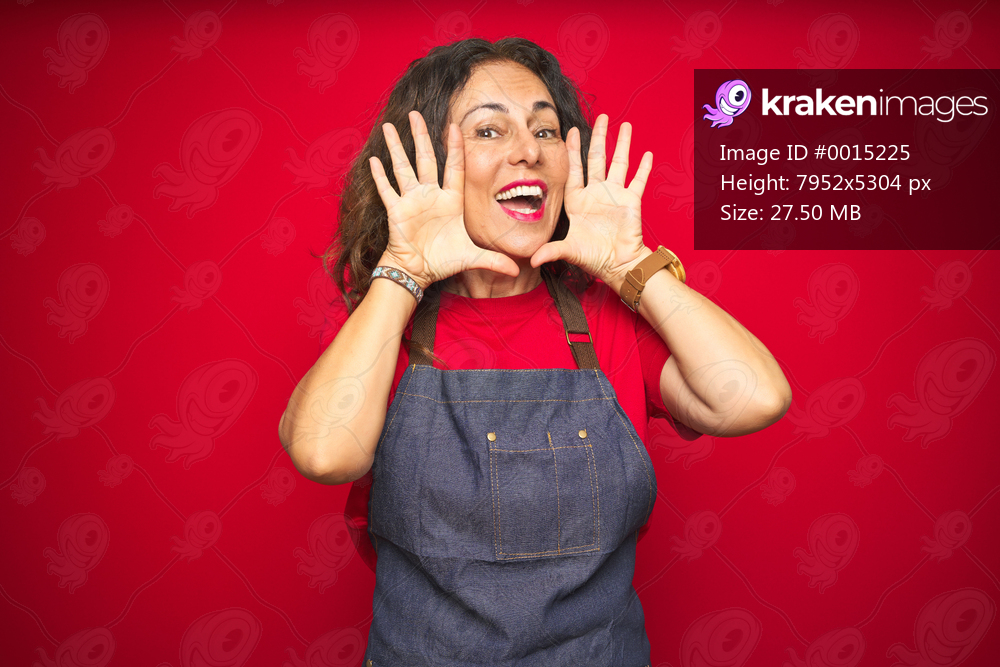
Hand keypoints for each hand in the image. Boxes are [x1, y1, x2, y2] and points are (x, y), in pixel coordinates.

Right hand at [369, 111, 518, 287]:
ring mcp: (411, 201)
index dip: (455, 148)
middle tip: (415, 114)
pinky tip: (374, 159)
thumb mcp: (472, 257)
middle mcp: (430, 195)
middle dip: (420, 136)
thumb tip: (518, 271)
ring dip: (396, 148)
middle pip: (425, 159)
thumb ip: (494, 261)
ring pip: (403, 168)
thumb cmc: (443, 261)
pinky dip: (380, 176)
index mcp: (450, 200)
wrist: (419, 272)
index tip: (454, 126)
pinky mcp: (396, 211)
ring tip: (389, 127)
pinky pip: (387, 190)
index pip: (454, 167)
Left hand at [529, 114, 653, 289]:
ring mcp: (614, 195)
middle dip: (599, 138)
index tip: (570, 132)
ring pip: (619, 163)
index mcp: (578, 200)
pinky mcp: (631, 201)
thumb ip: (550, 251)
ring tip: (626, 126)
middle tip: (602, 118)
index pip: (574, 170)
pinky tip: (646, 154)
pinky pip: (637, 181)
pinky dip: (643, 168)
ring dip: (622, 145)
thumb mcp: (568, 251)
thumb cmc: (592, 257)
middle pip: (597, 159)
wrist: (616, 265)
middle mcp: (596, 193)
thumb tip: (532, 261)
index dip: (572, 151)